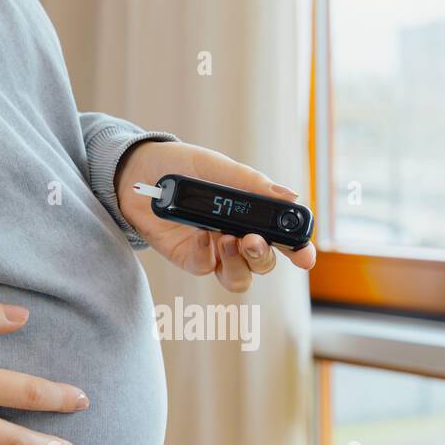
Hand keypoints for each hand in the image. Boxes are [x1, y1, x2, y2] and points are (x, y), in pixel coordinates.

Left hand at [115, 140, 316, 291]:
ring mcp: (213, 251)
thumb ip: (252, 185)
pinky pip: (206, 268)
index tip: (305, 256)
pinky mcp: (189, 259)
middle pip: (263, 263)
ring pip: (239, 278)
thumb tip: (290, 197)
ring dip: (240, 264)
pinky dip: (207, 253)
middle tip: (252, 239)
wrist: (139, 171)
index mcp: (251, 216)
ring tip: (229, 240)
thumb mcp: (220, 168)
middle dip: (264, 256)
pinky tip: (201, 234)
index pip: (282, 240)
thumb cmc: (183, 166)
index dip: (298, 251)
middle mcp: (237, 237)